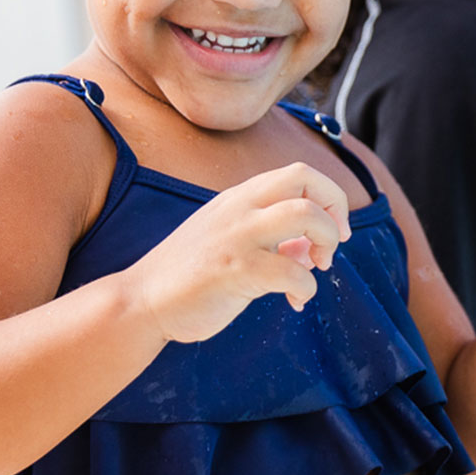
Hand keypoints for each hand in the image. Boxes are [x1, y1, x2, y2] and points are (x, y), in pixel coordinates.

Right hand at [121, 161, 350, 342]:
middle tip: (330, 248)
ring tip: (315, 268)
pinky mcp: (234, 270)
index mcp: (240, 197)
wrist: (141, 301)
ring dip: (325, 242)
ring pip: (305, 214)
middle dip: (335, 211)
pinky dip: (306, 288)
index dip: (330, 197)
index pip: (300, 173)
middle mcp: (239, 208)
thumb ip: (273, 239)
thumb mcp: (232, 241)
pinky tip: (294, 301)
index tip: (333, 231)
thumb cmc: (190, 275)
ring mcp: (236, 236)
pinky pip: (293, 271)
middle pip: (306, 179)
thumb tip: (313, 247)